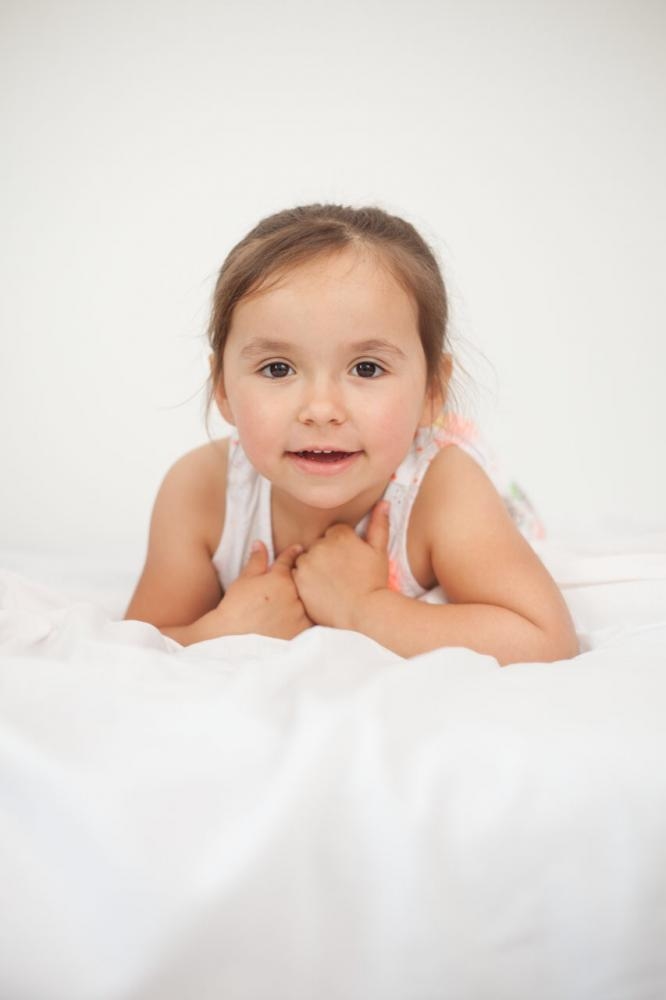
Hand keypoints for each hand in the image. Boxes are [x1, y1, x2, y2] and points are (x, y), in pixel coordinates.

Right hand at [207, 541, 312, 639]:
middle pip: (303, 582)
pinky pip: (312, 622)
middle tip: (297, 583)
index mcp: (280, 579)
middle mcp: (293, 595)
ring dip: (307, 600)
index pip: (289, 561)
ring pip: (310, 602)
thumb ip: (256, 562)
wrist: (232, 642)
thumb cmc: (235, 611)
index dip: (293, 554)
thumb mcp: (243, 582)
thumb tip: (260, 543)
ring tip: (294, 606)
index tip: (298, 550)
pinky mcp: (303, 633)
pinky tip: (297, 622)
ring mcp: (300, 615)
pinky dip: (308, 620)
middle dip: (302, 579)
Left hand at [293, 501, 389, 628]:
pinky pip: (296, 574)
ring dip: (314, 566)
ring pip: (306, 558)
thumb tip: (384, 503)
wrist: (363, 613)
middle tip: (341, 573)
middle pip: (319, 544)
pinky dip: (304, 580)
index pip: (334, 532)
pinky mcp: (298, 580)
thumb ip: (379, 525)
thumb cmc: (374, 582)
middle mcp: (320, 545)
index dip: (343, 546)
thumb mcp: (380, 551)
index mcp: (340, 535)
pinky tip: (320, 589)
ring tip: (330, 582)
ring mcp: (307, 563)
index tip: (350, 561)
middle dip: (327, 555)